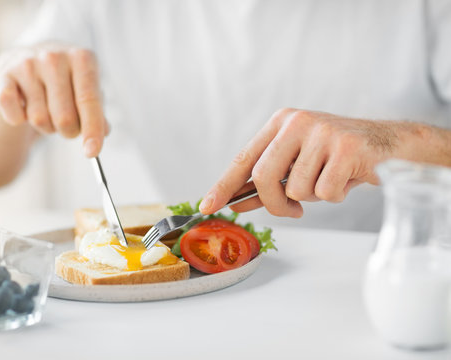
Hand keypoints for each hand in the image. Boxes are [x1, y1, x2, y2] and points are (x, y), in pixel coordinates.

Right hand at [0, 43, 108, 156]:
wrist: (29, 60)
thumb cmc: (66, 81)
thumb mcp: (88, 90)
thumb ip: (98, 113)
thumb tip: (103, 132)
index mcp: (82, 57)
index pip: (89, 100)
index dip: (92, 130)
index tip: (92, 152)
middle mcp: (54, 56)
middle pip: (64, 117)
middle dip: (68, 131)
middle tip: (68, 126)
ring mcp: (26, 63)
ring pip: (40, 119)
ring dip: (46, 125)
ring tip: (46, 109)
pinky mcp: (2, 75)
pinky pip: (14, 116)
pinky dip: (18, 120)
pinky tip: (24, 106)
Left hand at [199, 108, 407, 217]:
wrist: (389, 144)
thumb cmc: (337, 158)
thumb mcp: (298, 166)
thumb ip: (268, 182)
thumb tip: (236, 202)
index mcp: (280, 123)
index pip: (244, 158)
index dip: (224, 185)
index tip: (206, 206)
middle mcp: (297, 122)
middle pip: (264, 176)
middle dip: (274, 204)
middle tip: (292, 211)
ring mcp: (322, 132)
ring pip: (297, 189)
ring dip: (312, 198)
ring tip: (330, 180)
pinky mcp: (346, 147)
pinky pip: (325, 193)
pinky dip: (335, 196)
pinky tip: (348, 179)